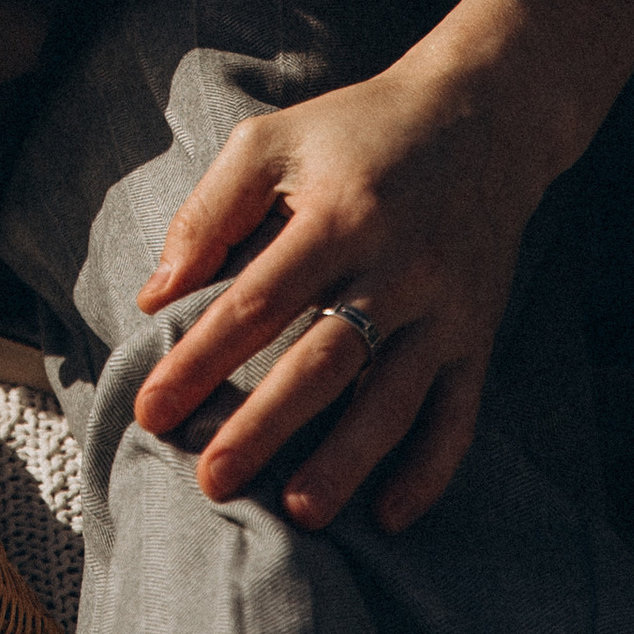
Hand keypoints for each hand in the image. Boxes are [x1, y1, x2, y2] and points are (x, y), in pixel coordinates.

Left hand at [130, 60, 558, 535]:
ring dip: (346, 461)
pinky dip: (429, 469)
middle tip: (210, 480)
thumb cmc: (355, 131)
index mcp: (339, 214)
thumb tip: (154, 295)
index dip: (200, 359)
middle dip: (264, 425)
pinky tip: (390, 516)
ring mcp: (444, 307)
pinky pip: (458, 413)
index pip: (257, 301)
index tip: (151, 411)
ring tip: (297, 512)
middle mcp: (398, 266)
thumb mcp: (270, 142)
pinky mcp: (478, 334)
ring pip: (393, 398)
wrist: (483, 118)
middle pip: (324, 361)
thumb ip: (208, 214)